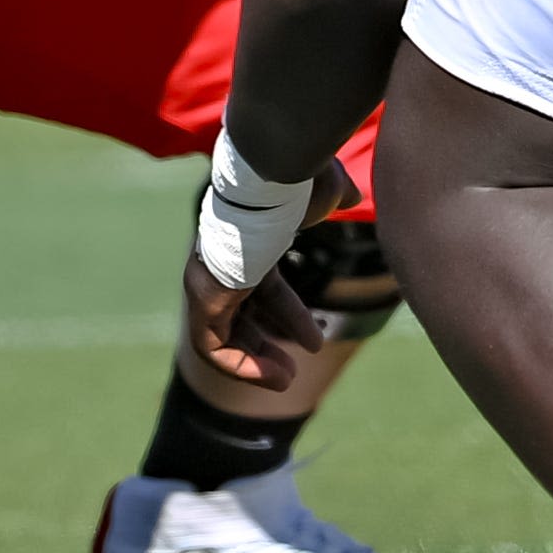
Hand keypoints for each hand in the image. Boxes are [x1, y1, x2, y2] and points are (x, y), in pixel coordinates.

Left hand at [181, 154, 352, 389]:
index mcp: (246, 241)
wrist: (276, 173)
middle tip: (294, 367)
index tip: (312, 341)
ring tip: (286, 379)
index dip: (288, 316)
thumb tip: (348, 194)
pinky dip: (241, 367)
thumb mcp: (323, 191)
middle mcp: (222, 262)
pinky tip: (277, 377)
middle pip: (237, 315)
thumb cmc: (301, 178)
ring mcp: (208, 279)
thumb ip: (333, 196)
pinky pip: (211, 346)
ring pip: (220, 336)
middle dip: (265, 345)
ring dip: (255, 363)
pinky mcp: (204, 297)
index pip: (262, 288)